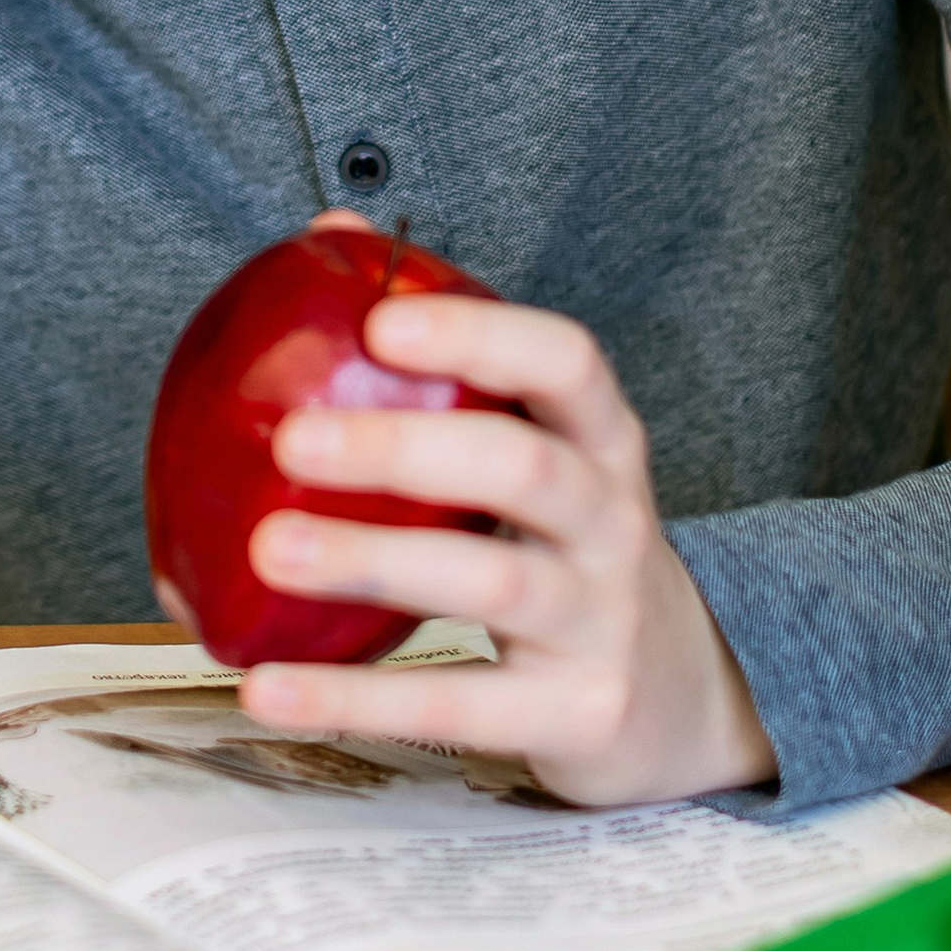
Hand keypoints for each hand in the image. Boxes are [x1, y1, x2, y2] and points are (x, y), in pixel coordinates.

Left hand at [236, 255, 776, 806]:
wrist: (683, 701)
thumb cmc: (570, 550)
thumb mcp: (539, 452)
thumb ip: (449, 356)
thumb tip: (331, 235)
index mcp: (601, 439)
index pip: (564, 361)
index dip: (476, 334)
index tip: (379, 322)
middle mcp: (612, 521)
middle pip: (523, 468)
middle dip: (407, 448)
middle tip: (293, 438)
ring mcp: (601, 621)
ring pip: (491, 583)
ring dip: (372, 562)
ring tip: (268, 550)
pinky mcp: (576, 715)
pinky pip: (460, 706)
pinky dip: (356, 700)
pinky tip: (267, 689)